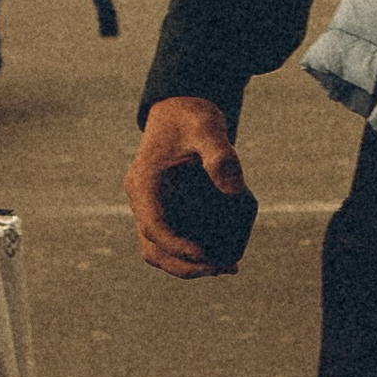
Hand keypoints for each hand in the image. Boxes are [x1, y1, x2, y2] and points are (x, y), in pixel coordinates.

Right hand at [127, 96, 242, 275]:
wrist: (180, 108)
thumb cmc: (192, 117)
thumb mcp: (208, 129)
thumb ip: (221, 156)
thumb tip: (235, 190)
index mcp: (143, 184)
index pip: (153, 227)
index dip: (177, 247)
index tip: (206, 255)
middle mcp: (141, 199)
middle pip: (152, 248)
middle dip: (185, 265)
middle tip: (223, 268)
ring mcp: (149, 206)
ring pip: (158, 250)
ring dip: (187, 265)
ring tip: (226, 267)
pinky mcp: (163, 208)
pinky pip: (170, 239)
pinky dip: (189, 253)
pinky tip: (220, 255)